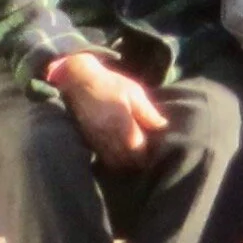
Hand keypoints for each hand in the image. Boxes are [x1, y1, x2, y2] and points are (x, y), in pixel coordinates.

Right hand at [51, 52, 168, 169]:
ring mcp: (96, 139)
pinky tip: (120, 152)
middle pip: (126, 159)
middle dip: (138, 160)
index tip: (155, 149)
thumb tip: (163, 126)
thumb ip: (148, 112)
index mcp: (122, 122)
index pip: (138, 148)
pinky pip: (104, 157)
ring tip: (134, 155)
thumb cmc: (110, 84)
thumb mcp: (133, 92)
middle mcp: (108, 134)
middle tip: (147, 154)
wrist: (78, 80)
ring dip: (126, 162)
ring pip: (114, 162)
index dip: (148, 152)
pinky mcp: (89, 140)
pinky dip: (114, 159)